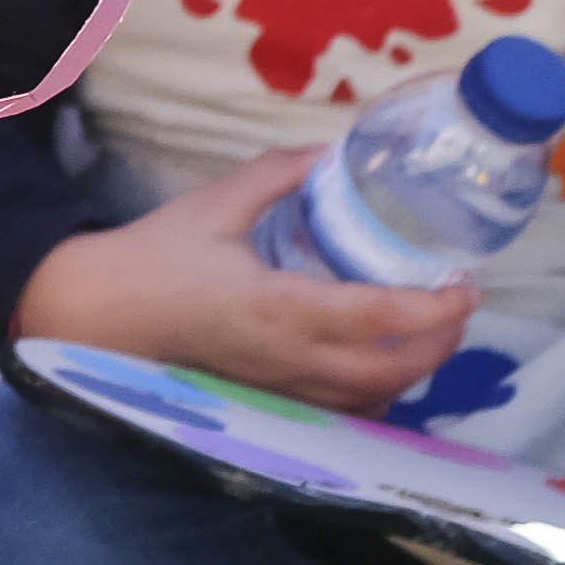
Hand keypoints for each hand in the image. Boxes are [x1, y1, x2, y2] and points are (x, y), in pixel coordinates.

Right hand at [14, 146, 475, 411]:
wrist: (97, 311)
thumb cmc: (153, 257)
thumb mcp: (213, 204)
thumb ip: (278, 176)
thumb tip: (332, 152)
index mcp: (281, 307)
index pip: (381, 318)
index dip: (436, 308)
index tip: (467, 285)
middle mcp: (290, 357)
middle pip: (393, 371)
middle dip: (440, 346)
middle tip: (456, 310)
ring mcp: (280, 387)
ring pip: (372, 399)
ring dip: (413, 373)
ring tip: (427, 338)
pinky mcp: (267, 399)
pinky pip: (340, 412)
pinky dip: (375, 396)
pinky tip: (379, 371)